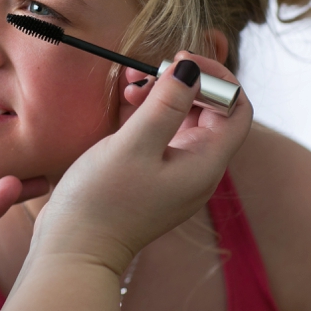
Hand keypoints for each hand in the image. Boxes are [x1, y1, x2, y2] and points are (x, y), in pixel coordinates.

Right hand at [29, 52, 252, 275]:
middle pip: (212, 111)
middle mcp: (198, 169)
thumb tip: (191, 69)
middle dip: (184, 82)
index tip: (180, 59)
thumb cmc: (101, 203)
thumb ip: (165, 104)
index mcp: (206, 164)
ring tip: (131, 85)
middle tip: (148, 70)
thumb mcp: (133, 146)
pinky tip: (127, 104)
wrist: (73, 251)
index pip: (237, 108)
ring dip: (164, 94)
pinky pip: (165, 134)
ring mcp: (176, 174)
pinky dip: (151, 113)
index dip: (217, 77)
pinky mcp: (154, 176)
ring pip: (186, 119)